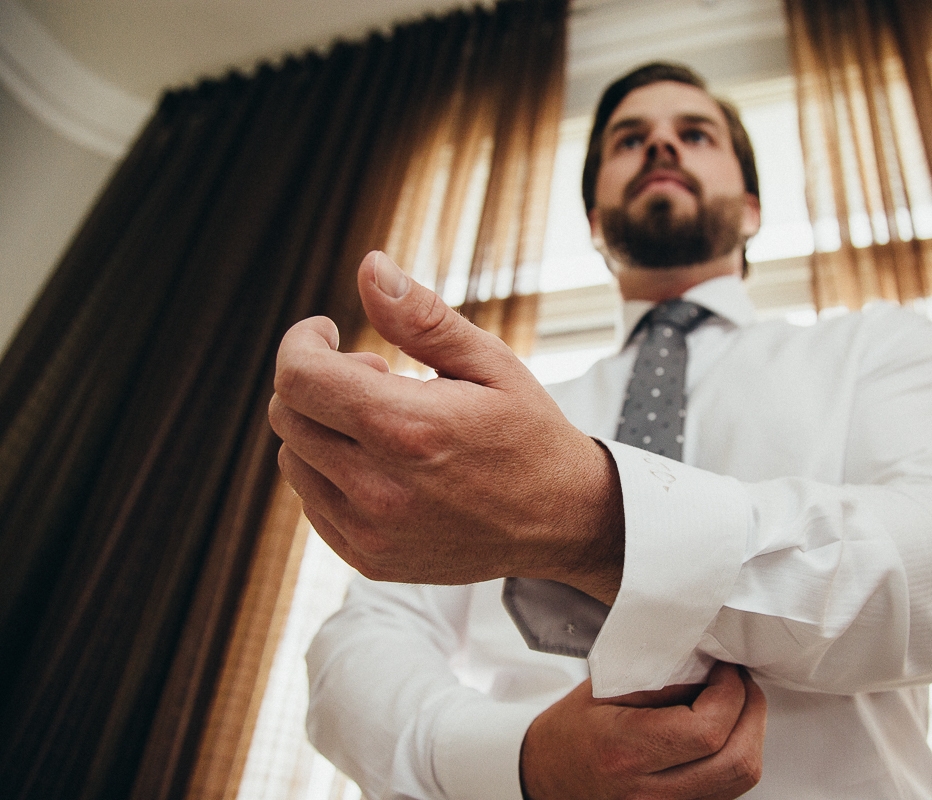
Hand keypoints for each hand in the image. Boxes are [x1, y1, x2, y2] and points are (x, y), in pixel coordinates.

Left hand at [269, 251, 623, 600]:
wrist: (562, 522)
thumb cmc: (529, 432)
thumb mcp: (491, 363)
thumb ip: (423, 316)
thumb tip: (370, 266)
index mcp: (408, 430)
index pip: (300, 377)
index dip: (302, 342)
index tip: (328, 332)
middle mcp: (380, 488)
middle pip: (289, 416)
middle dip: (318, 381)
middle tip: (376, 376)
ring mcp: (371, 532)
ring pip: (293, 460)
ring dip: (322, 428)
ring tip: (383, 423)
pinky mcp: (369, 559)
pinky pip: (313, 502)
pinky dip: (331, 471)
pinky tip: (382, 463)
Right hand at [520, 661, 765, 799]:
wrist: (547, 777)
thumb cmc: (570, 733)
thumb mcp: (603, 690)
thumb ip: (659, 680)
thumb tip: (710, 668)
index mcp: (626, 752)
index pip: (707, 730)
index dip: (731, 693)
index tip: (726, 669)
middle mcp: (649, 792)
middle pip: (736, 760)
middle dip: (752, 711)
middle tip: (740, 681)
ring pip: (740, 779)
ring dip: (751, 733)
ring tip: (736, 702)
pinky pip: (728, 789)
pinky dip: (737, 754)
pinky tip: (725, 730)